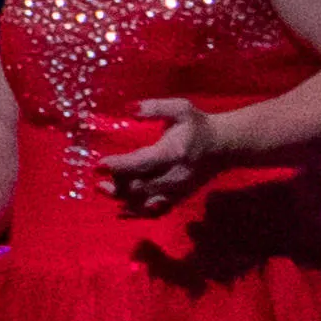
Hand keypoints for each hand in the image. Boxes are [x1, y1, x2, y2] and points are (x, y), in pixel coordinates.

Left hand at [98, 98, 229, 215]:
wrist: (223, 146)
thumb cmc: (197, 125)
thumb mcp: (180, 109)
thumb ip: (154, 108)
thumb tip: (129, 109)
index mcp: (173, 153)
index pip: (141, 163)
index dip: (119, 166)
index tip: (99, 165)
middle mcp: (174, 176)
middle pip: (139, 187)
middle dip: (116, 185)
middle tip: (98, 180)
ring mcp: (177, 191)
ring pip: (145, 202)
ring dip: (122, 199)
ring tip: (104, 190)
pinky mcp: (179, 199)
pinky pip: (155, 211)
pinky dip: (137, 212)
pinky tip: (122, 208)